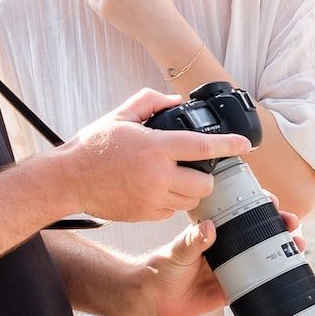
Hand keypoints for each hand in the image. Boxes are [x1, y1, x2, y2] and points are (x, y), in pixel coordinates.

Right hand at [62, 88, 248, 222]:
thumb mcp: (121, 115)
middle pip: (205, 183)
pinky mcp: (145, 214)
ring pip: (192, 200)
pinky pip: (173, 212)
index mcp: (154, 147)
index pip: (202, 147)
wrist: (68, 180)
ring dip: (190, 190)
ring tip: (173, 178)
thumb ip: (150, 102)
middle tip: (195, 168)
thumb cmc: (93, 146)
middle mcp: (157, 175)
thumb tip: (176, 101)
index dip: (229, 145)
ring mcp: (152, 198)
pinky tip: (156, 189)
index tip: (246, 145)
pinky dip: (172, 202)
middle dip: (206, 175)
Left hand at [134, 211, 305, 315]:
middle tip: (291, 221)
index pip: (242, 213)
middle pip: (261, 231)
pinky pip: (260, 281)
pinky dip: (277, 276)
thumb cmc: (162, 268)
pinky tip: (292, 270)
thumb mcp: (177, 251)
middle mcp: (228, 246)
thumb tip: (208, 228)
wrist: (155, 298)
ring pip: (266, 254)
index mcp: (216, 231)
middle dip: (280, 224)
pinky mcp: (235, 288)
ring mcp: (234, 267)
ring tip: (299, 244)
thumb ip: (192, 241)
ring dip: (285, 247)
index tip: (271, 200)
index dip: (259, 205)